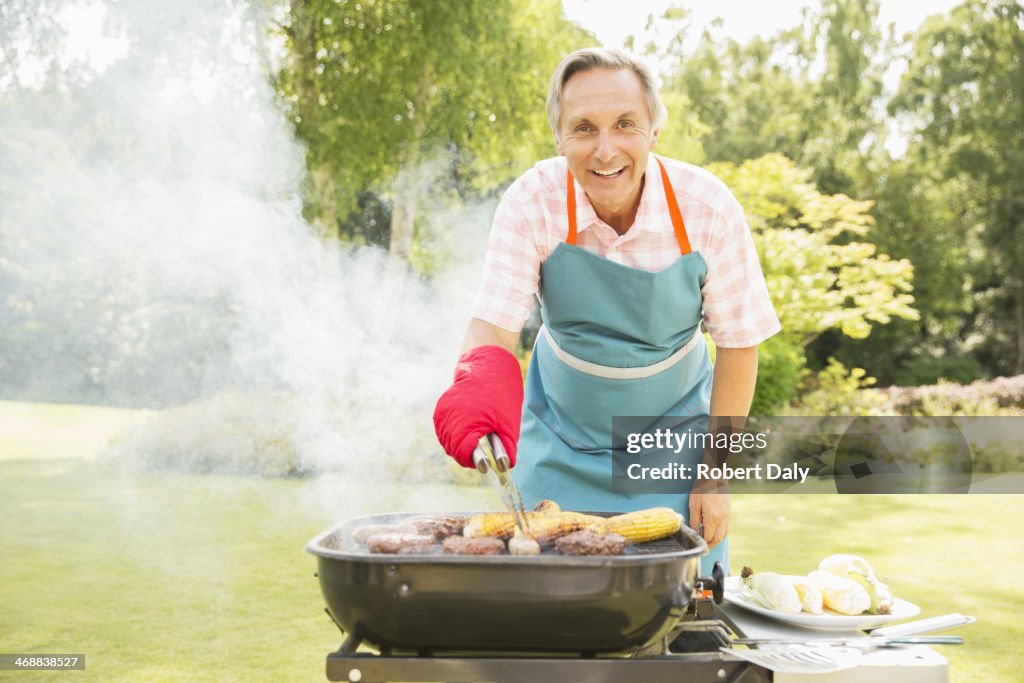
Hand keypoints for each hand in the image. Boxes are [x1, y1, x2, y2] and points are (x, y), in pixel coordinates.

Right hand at [433, 345, 523, 467]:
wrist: (485, 363)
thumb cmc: (500, 392)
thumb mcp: (508, 421)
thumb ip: (506, 445)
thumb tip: (507, 466)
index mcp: (467, 421)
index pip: (464, 452)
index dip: (475, 461)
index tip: (485, 467)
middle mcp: (451, 417)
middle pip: (454, 449)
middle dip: (467, 456)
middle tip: (481, 461)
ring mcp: (444, 411)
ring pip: (447, 441)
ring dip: (458, 447)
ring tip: (472, 451)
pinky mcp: (442, 407)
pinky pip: (444, 429)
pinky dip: (452, 436)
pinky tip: (463, 437)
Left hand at [688, 490, 729, 548]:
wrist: (715, 475)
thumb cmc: (702, 487)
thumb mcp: (694, 504)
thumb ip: (694, 520)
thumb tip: (695, 532)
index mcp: (713, 517)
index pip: (708, 537)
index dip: (703, 543)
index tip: (698, 546)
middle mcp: (722, 518)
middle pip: (717, 538)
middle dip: (710, 545)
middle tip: (704, 549)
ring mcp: (727, 515)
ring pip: (724, 534)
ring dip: (717, 540)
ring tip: (709, 543)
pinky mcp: (729, 511)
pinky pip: (727, 527)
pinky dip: (721, 533)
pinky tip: (715, 532)